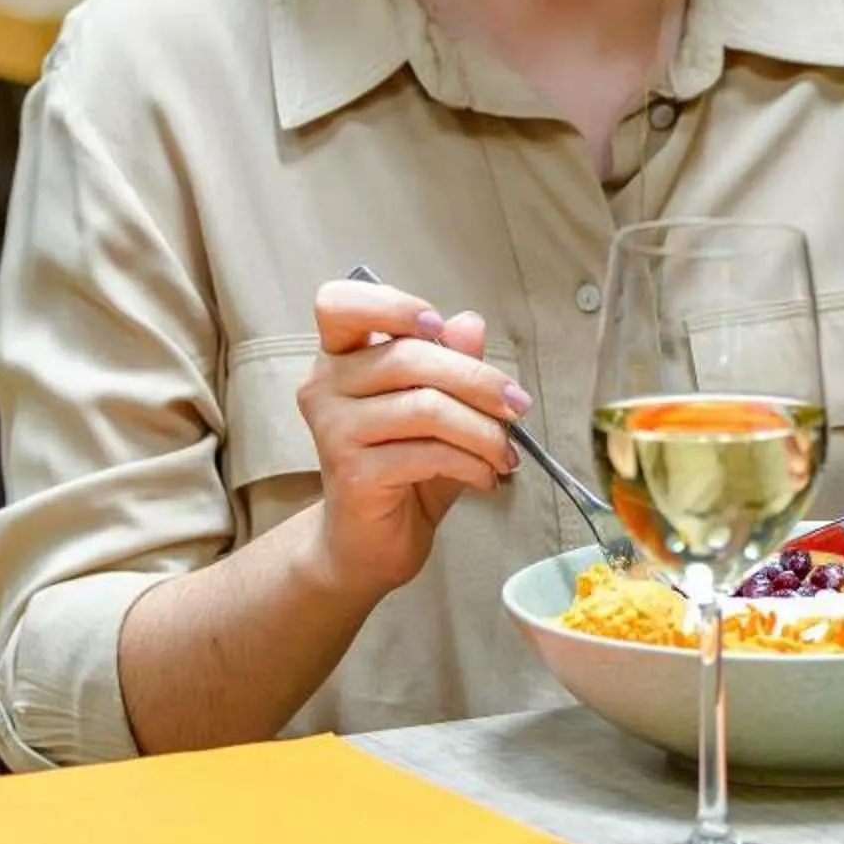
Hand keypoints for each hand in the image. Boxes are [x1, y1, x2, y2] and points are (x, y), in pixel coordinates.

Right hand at [300, 277, 526, 597]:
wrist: (372, 539)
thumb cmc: (406, 463)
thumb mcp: (439, 405)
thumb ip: (451, 362)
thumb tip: (469, 323)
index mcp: (341, 355)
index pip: (340, 304)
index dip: (391, 305)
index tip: (438, 326)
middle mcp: (325, 385)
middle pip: (408, 358)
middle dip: (478, 381)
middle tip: (518, 406)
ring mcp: (333, 430)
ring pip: (425, 408)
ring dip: (484, 431)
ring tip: (507, 453)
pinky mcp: (352, 473)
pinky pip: (428, 454)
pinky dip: (472, 464)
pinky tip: (487, 478)